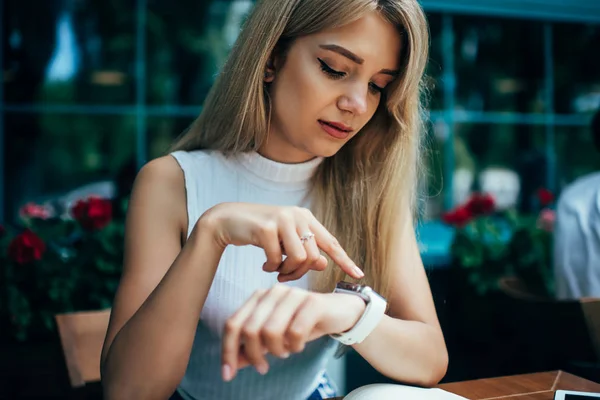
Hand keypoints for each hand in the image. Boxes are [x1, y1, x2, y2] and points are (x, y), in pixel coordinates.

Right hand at [201, 203, 363, 281]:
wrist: (228, 220)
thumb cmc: (259, 233)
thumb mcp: (284, 242)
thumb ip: (304, 252)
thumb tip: (323, 264)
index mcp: (306, 218)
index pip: (331, 242)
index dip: (344, 260)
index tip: (358, 275)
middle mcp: (297, 215)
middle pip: (313, 257)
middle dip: (300, 273)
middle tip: (285, 277)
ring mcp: (283, 219)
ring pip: (298, 259)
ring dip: (287, 272)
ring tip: (276, 271)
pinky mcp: (267, 227)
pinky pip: (277, 258)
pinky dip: (271, 267)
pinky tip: (264, 265)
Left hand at [220, 284, 364, 380]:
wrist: (339, 312)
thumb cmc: (303, 324)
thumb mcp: (275, 338)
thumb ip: (253, 348)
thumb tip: (232, 365)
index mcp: (259, 297)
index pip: (233, 324)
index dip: (227, 351)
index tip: (228, 375)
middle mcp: (273, 292)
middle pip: (249, 329)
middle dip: (254, 355)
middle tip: (263, 368)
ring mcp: (292, 295)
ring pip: (270, 331)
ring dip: (276, 350)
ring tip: (285, 352)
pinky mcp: (312, 302)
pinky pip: (295, 332)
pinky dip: (295, 346)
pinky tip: (299, 346)